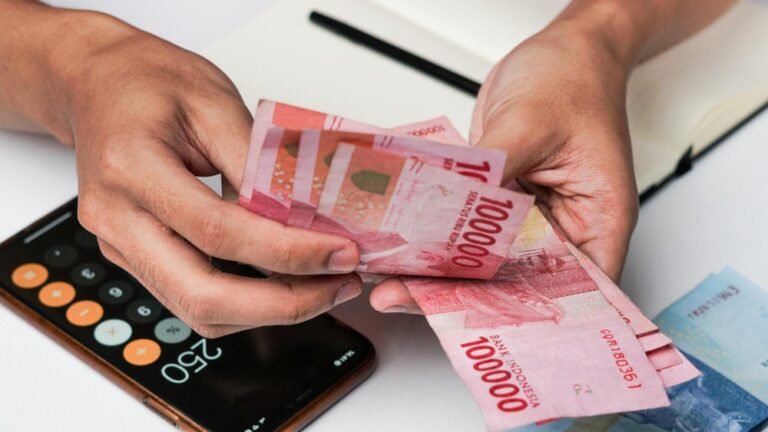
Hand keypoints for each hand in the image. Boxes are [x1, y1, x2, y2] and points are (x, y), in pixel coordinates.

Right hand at [59, 13, 361, 336]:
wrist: (98, 85)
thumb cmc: (147, 82)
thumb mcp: (213, 101)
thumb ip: (257, 160)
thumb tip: (308, 213)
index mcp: (131, 169)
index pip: (218, 232)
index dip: (287, 252)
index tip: (340, 252)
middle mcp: (117, 220)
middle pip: (203, 296)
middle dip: (284, 304)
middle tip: (339, 286)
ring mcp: (120, 246)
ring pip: (199, 312)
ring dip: (270, 313)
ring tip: (324, 288)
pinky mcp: (135, 258)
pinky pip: (193, 301)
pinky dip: (246, 305)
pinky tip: (286, 285)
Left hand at [370, 17, 638, 313]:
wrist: (564, 50)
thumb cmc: (574, 78)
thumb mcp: (533, 121)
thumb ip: (493, 167)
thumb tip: (451, 204)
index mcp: (598, 221)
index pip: (566, 291)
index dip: (520, 317)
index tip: (466, 323)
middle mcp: (565, 227)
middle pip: (515, 281)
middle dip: (461, 295)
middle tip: (404, 296)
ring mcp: (531, 217)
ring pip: (486, 259)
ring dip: (442, 269)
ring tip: (391, 277)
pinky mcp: (503, 200)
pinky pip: (470, 229)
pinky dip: (439, 237)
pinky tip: (404, 243)